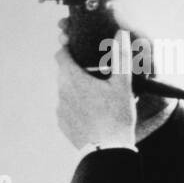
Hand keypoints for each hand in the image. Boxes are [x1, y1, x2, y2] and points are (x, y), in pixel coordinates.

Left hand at [55, 33, 136, 151]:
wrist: (107, 149)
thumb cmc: (116, 114)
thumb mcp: (123, 84)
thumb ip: (121, 56)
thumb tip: (121, 33)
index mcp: (73, 79)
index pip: (61, 55)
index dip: (66, 48)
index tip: (73, 45)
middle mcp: (61, 92)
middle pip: (64, 73)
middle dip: (76, 69)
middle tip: (94, 73)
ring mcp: (60, 109)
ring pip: (65, 91)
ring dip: (76, 89)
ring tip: (97, 95)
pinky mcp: (62, 123)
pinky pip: (66, 108)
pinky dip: (76, 106)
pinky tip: (92, 111)